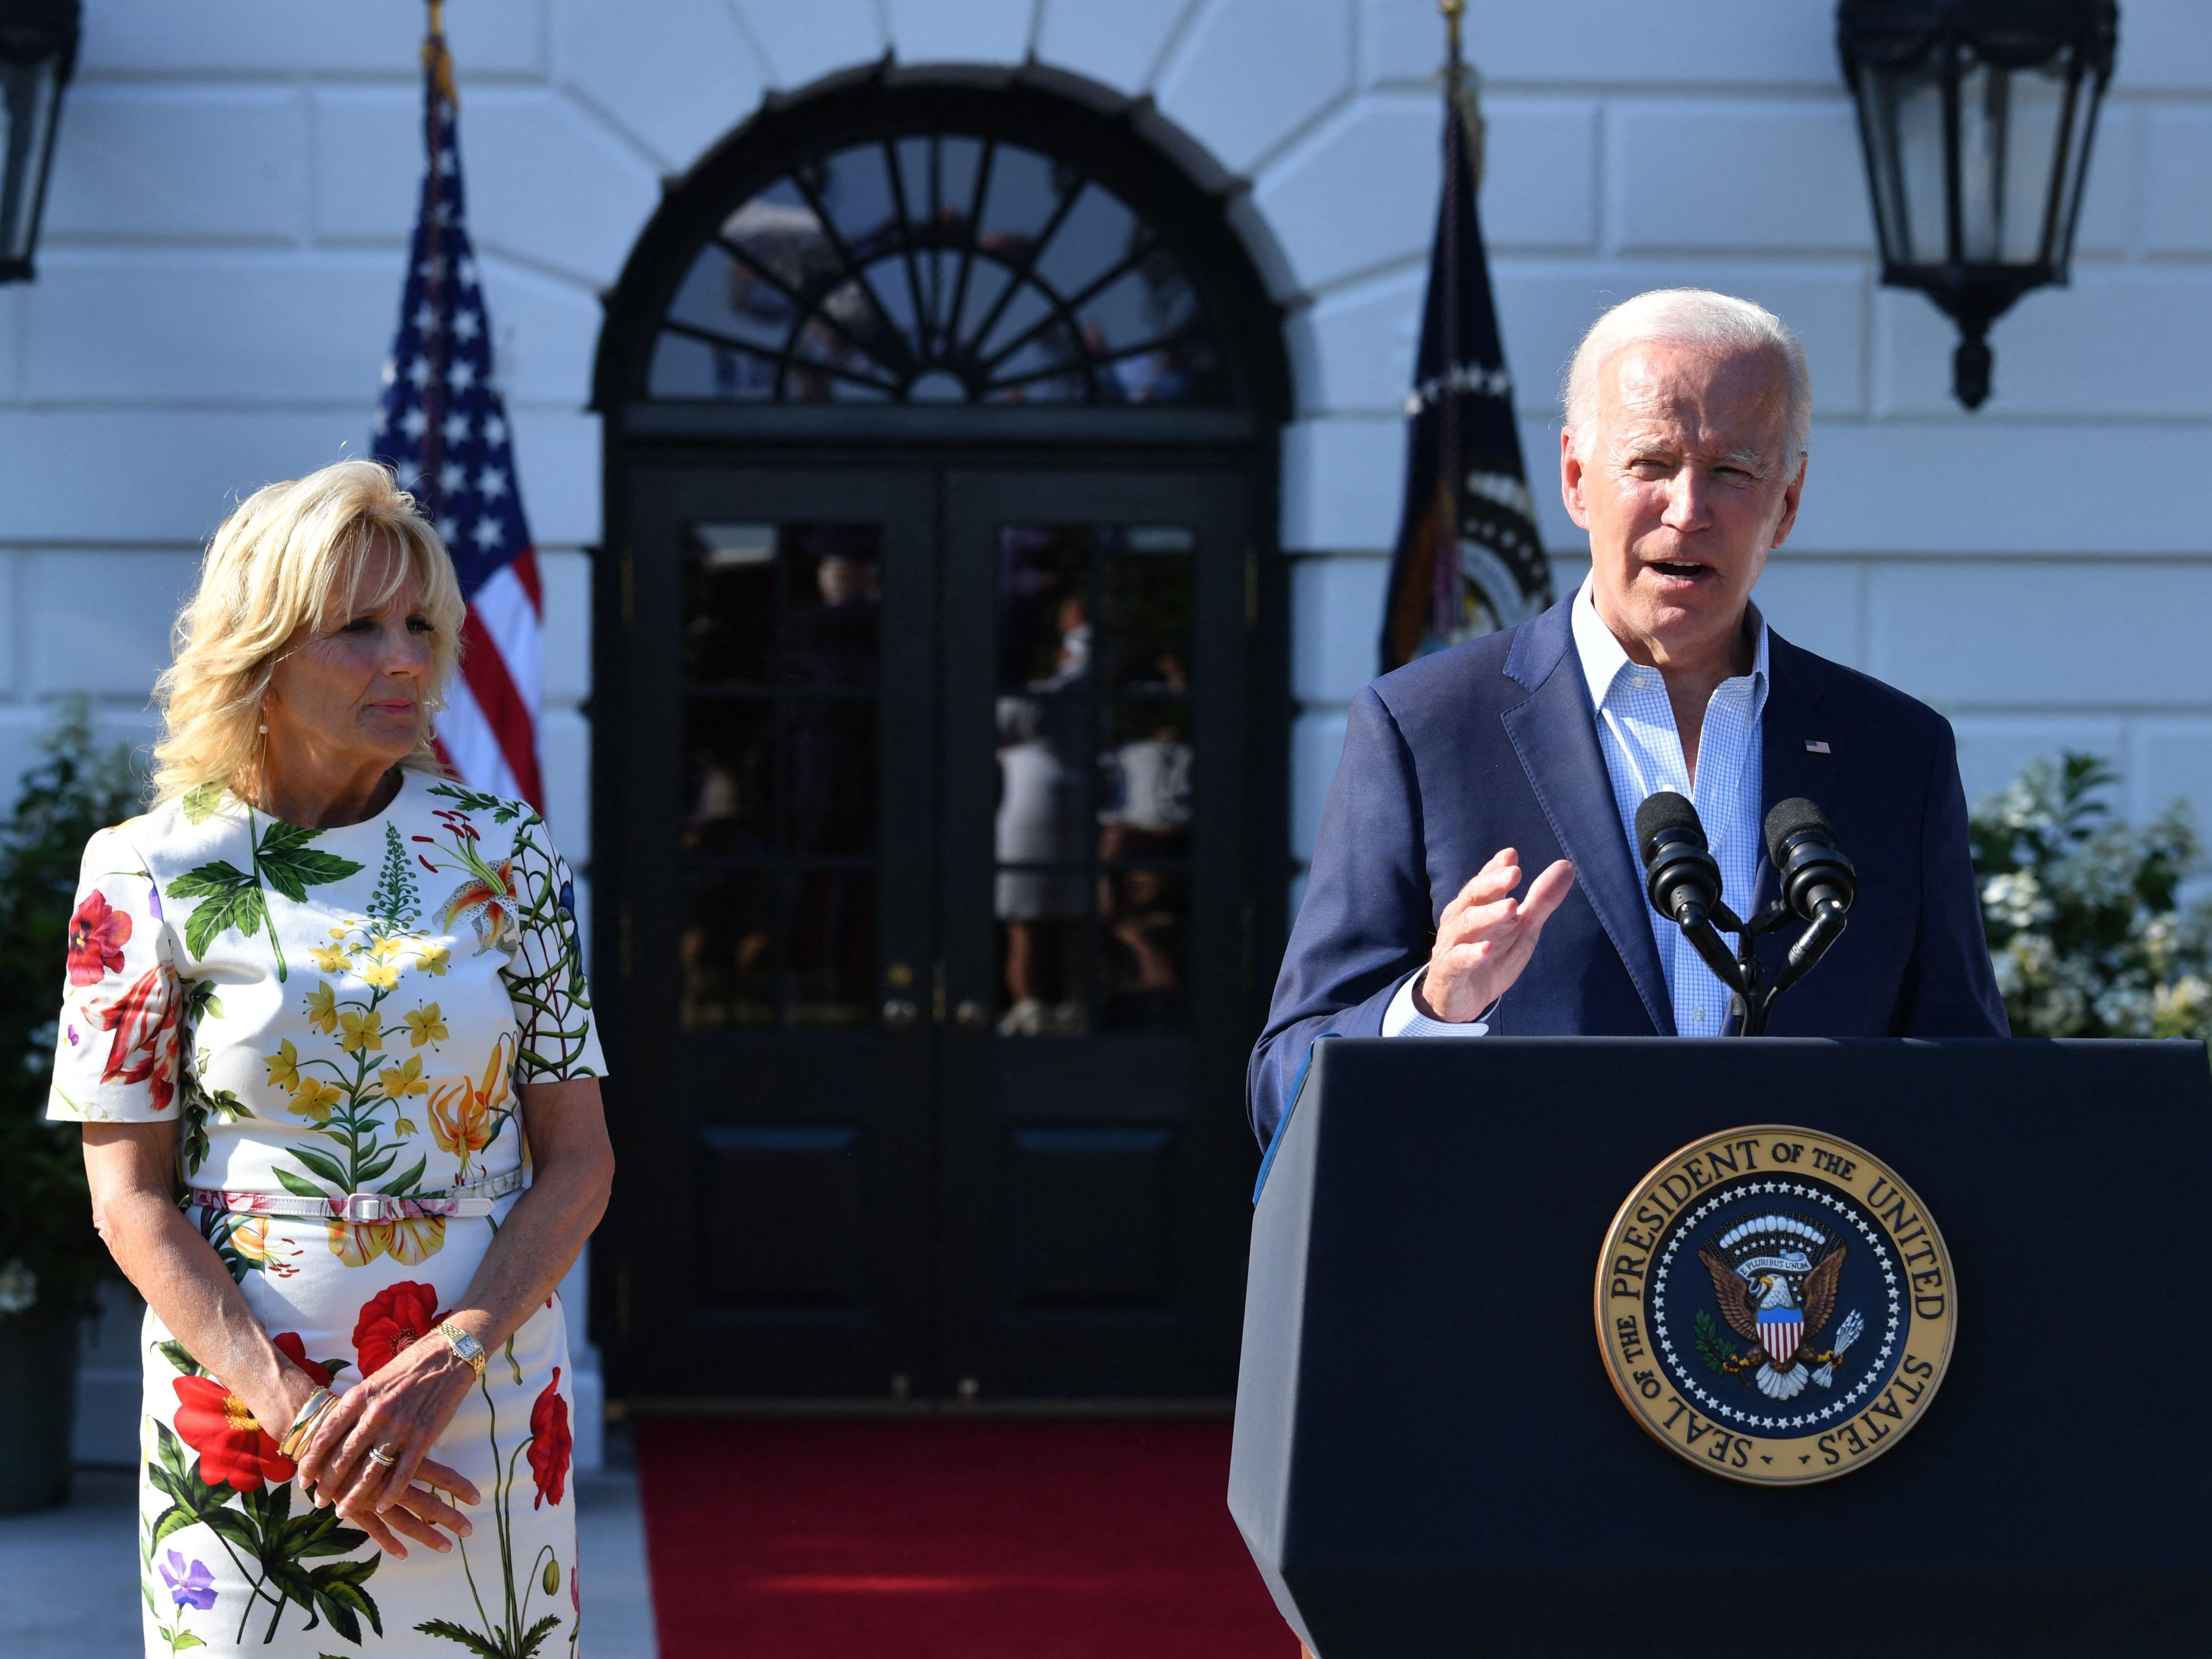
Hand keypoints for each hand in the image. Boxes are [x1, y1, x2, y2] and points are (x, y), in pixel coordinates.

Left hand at [293, 1337, 482, 1558]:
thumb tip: (332, 1431)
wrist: (449, 1355)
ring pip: (370, 1471)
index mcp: (359, 1396)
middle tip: (319, 1500)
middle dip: (328, 1484)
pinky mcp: (425, 1436)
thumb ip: (355, 1406)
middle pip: (344, 1458)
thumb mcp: (374, 1381)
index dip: (311, 1461)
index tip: (302, 1478)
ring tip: (343, 1510)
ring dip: (355, 1495)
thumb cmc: (408, 1367)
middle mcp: (376, 1413)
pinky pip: (403, 1472)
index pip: (325, 1435)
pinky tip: (381, 1507)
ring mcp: (401, 1427)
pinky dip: (391, 1493)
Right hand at [1416, 846, 1575, 1021]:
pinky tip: (1487, 949)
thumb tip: (1566, 866)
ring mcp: (1452, 945)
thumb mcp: (1522, 928)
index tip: (1511, 854)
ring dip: (1488, 914)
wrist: (1459, 999)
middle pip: (1473, 896)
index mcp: (1477, 906)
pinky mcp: (1449, 971)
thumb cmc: (1491, 956)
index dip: (1495, 868)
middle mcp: (1461, 920)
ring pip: (1466, 924)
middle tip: (1514, 873)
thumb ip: (1541, 900)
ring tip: (1511, 906)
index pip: (1484, 881)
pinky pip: (1458, 959)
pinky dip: (1472, 953)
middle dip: (1493, 883)